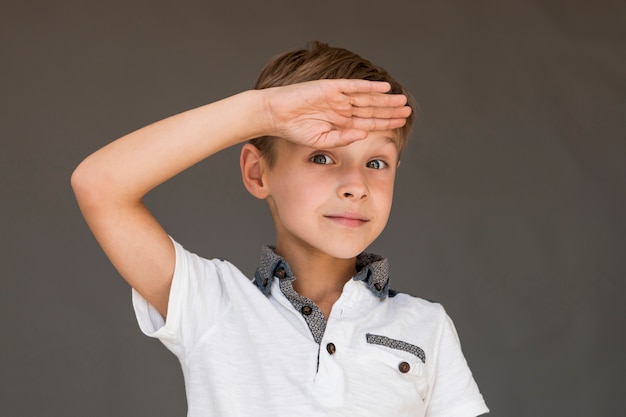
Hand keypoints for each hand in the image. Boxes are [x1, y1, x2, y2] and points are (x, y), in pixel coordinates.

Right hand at [262, 79, 411, 147]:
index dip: (385, 123)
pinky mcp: (331, 87)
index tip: (401, 123)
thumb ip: (343, 138)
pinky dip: (369, 87)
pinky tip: (384, 88)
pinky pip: (354, 86)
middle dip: (390, 111)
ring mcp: (337, 97)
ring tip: (402, 100)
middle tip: (408, 110)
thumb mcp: (321, 140)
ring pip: (367, 98)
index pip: (368, 122)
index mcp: (340, 123)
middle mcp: (341, 109)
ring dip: (384, 100)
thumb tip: (364, 133)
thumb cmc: (294, 130)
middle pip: (371, 109)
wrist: (275, 115)